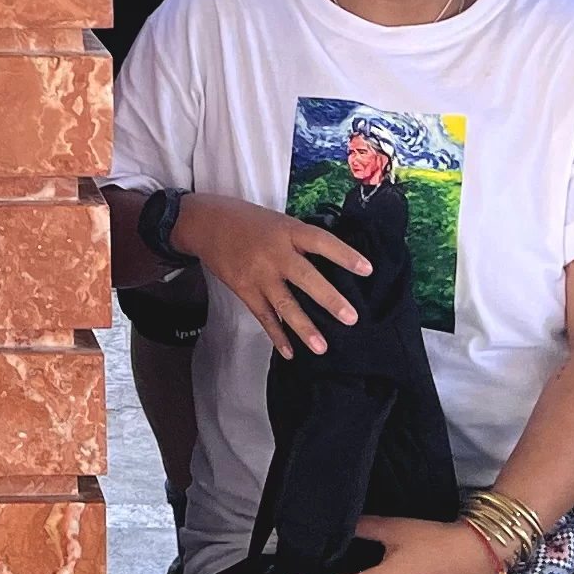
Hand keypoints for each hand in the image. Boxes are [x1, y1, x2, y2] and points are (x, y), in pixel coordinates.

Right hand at [183, 190, 375, 356]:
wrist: (206, 223)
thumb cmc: (248, 221)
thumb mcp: (279, 222)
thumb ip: (300, 242)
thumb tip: (330, 265)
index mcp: (288, 231)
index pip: (322, 242)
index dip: (345, 255)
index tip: (368, 269)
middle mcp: (275, 253)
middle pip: (306, 278)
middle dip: (329, 300)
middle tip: (351, 318)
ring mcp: (258, 274)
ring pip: (285, 304)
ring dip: (304, 327)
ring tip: (322, 347)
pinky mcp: (244, 289)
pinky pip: (264, 316)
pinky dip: (277, 335)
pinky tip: (290, 351)